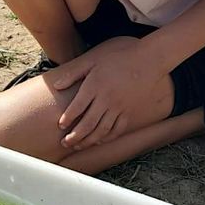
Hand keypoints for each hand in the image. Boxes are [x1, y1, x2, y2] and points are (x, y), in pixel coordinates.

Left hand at [47, 37, 164, 150]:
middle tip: (65, 143)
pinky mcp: (130, 111)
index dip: (68, 118)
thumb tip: (56, 86)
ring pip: (102, 130)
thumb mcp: (93, 60)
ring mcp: (119, 107)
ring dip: (89, 140)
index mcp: (95, 85)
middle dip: (75, 136)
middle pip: (88, 123)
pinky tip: (99, 141)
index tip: (61, 125)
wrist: (148, 60)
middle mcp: (106, 99)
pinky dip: (107, 137)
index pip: (77, 107)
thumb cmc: (119, 58)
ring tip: (78, 145)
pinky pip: (117, 129)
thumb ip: (74, 74)